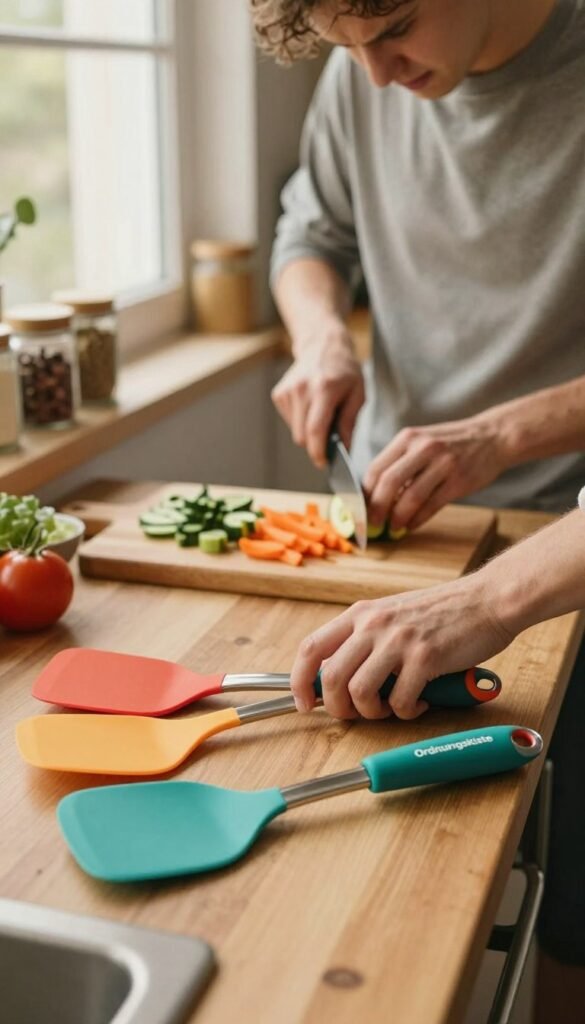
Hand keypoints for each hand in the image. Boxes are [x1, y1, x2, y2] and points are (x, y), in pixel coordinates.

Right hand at [272, 331, 364, 466]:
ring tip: (322, 414)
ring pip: (296, 431)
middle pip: (302, 436)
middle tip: (330, 439)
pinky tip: (310, 407)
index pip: (315, 429)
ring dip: (309, 432)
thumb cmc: (344, 371)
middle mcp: (302, 389)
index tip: (323, 463)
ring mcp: (288, 391)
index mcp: (324, 388)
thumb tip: (344, 448)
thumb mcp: (358, 393)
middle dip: (316, 444)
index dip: (318, 451)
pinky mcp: (279, 394)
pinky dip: (301, 422)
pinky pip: (290, 421)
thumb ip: (349, 422)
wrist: (322, 346)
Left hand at [290, 574, 512, 719]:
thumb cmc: (442, 612)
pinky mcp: (425, 657)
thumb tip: (338, 679)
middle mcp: (373, 624)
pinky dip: (406, 712)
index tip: (306, 703)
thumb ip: (365, 639)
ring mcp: (398, 640)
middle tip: (360, 714)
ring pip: (359, 693)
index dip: (300, 681)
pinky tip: (419, 702)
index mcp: (360, 614)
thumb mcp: (391, 615)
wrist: (487, 600)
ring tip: (391, 708)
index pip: (311, 648)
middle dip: (339, 709)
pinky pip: (400, 701)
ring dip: (373, 713)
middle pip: (330, 679)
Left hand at [363, 414, 510, 529]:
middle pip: (389, 482)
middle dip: (376, 508)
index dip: (364, 494)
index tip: (360, 510)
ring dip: (398, 517)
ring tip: (393, 527)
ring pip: (411, 496)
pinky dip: (418, 519)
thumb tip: (375, 495)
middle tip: (372, 523)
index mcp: (408, 438)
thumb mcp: (422, 442)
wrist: (493, 436)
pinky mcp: (459, 480)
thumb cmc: (451, 443)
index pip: (376, 468)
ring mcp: (443, 463)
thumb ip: (400, 462)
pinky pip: (432, 505)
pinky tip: (411, 525)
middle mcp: (423, 448)